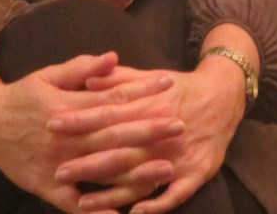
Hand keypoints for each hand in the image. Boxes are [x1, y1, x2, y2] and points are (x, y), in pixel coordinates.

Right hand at [0, 48, 182, 213]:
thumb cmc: (22, 95)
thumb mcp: (48, 74)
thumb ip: (82, 68)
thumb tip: (113, 57)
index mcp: (67, 106)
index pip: (112, 98)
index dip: (141, 91)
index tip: (168, 84)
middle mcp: (64, 137)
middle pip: (114, 135)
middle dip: (149, 130)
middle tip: (179, 125)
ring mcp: (56, 165)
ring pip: (102, 170)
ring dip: (136, 171)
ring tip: (167, 167)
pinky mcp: (47, 188)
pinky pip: (76, 204)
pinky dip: (99, 210)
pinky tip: (124, 211)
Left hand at [50, 57, 246, 213]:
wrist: (223, 95)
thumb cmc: (178, 87)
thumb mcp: (149, 76)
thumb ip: (119, 79)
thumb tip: (89, 80)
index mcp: (146, 105)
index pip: (106, 114)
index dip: (80, 120)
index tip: (53, 124)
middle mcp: (159, 132)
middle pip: (119, 149)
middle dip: (87, 162)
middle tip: (58, 171)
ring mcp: (177, 155)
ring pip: (140, 178)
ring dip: (112, 193)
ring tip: (82, 203)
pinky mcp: (195, 172)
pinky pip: (174, 194)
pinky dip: (155, 204)